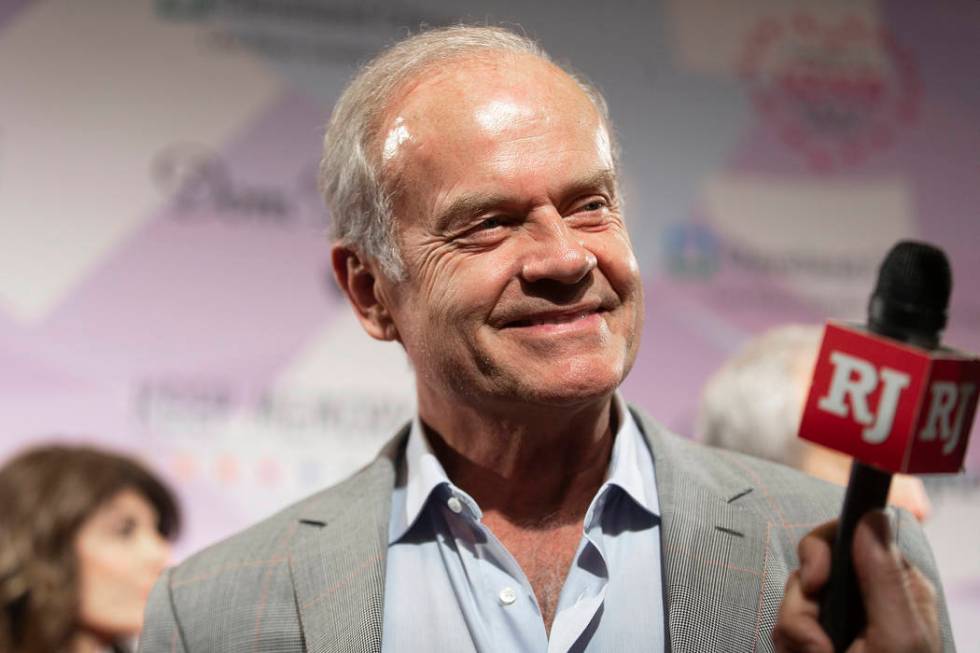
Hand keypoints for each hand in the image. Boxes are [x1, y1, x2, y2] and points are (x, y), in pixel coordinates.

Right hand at [772, 511, 939, 651]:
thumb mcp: (896, 638)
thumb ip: (882, 576)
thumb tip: (872, 515)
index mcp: (894, 585)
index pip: (847, 535)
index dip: (820, 551)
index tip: (815, 582)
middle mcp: (865, 597)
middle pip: (809, 568)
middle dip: (802, 606)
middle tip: (819, 645)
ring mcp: (839, 621)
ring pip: (792, 601)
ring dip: (796, 636)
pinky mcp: (816, 643)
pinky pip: (784, 630)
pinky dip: (790, 649)